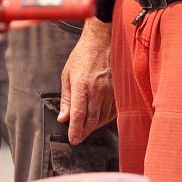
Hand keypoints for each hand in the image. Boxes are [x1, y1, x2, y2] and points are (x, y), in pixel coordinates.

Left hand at [57, 18, 114, 143]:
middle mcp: (96, 90)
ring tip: (86, 129)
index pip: (78, 115)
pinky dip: (105, 119)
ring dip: (94, 126)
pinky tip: (99, 120)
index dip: (75, 130)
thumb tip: (63, 118)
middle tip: (78, 137)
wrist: (102, 41)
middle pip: (91, 120)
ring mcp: (109, 91)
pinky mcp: (118, 90)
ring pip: (102, 117)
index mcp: (81, 86)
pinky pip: (112, 111)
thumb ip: (66, 98)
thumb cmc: (82, 56)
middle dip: (84, 132)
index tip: (73, 140)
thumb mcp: (67, 75)